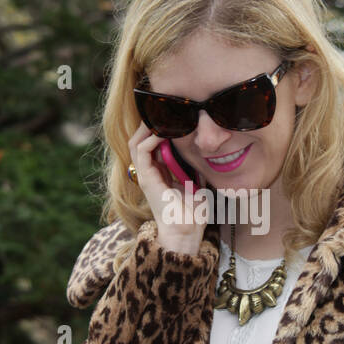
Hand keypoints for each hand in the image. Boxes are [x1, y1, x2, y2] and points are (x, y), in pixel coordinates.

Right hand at [128, 122, 206, 255]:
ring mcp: (145, 175)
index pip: (152, 142)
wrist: (186, 232)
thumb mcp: (197, 182)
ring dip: (148, 128)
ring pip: (137, 142)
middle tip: (164, 111)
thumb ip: (195, 167)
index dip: (159, 128)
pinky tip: (163, 132)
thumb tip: (207, 150)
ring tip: (162, 118)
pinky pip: (142, 151)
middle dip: (150, 123)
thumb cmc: (193, 212)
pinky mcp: (146, 179)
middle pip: (140, 139)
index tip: (174, 115)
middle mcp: (149, 172)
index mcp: (159, 172)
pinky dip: (151, 139)